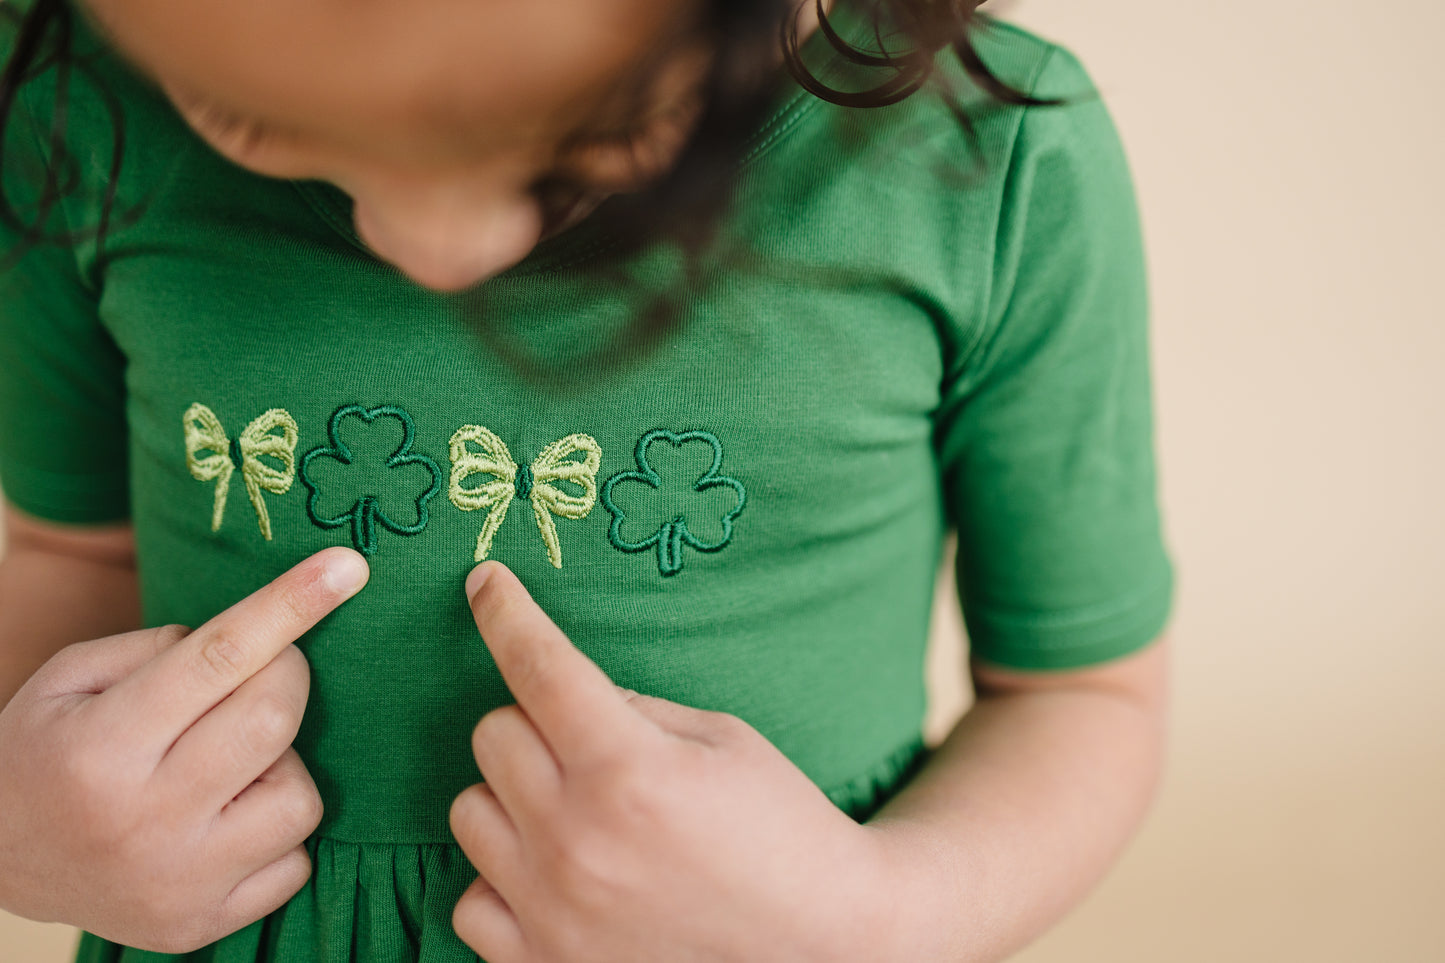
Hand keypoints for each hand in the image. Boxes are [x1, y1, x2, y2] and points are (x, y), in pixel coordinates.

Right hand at [0, 547, 368, 952]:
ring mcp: (179, 882)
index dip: (290, 605)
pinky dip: (277, 828)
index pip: (219, 658)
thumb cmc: (43, 751)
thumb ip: (159, 645)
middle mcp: (144, 820)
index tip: (348, 567)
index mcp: (102, 746)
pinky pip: (296, 860)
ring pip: (300, 796)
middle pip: (274, 718)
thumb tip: (256, 637)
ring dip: (282, 762)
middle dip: (286, 676)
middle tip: (260, 674)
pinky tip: (231, 817)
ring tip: (230, 763)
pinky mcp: (202, 925)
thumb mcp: (68, 678)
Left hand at [449, 560, 899, 962]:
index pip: (538, 666)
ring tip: (574, 814)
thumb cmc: (777, 827)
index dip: (505, 613)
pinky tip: (559, 877)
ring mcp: (552, 910)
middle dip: (533, 722)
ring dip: (513, 798)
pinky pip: (471, 899)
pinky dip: (505, 880)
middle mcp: (576, 840)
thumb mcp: (720, 738)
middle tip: (586, 744)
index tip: (485, 584)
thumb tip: (560, 694)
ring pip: (467, 811)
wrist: (814, 944)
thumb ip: (632, 708)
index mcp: (628, 768)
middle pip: (492, 733)